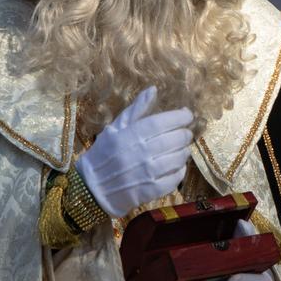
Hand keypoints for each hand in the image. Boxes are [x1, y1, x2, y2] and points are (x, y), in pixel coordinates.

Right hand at [75, 87, 193, 217]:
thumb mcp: (115, 128)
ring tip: (179, 149)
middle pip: (177, 139)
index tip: (187, 115)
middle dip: (185, 134)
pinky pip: (176, 177)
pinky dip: (180, 171)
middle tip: (184, 133)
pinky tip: (176, 166)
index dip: (180, 116)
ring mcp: (149, 173)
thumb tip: (153, 89)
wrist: (93, 188)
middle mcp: (143, 152)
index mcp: (132, 134)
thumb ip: (136, 109)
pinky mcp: (152, 190)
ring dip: (184, 151)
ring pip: (180, 158)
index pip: (164, 121)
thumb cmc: (104, 154)